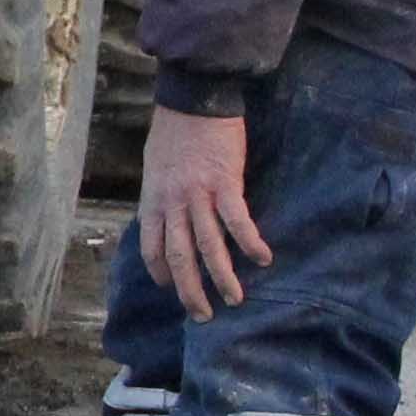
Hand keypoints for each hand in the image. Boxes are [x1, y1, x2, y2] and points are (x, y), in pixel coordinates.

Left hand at [136, 108, 271, 319]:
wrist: (194, 100)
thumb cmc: (174, 131)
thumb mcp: (154, 167)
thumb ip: (160, 196)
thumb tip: (165, 217)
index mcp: (154, 200)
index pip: (152, 248)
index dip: (161, 272)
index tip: (171, 288)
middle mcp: (173, 203)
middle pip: (179, 257)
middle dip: (190, 290)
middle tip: (203, 315)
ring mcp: (199, 195)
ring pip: (208, 246)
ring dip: (222, 277)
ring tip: (235, 299)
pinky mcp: (225, 183)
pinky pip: (237, 221)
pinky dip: (250, 242)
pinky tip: (263, 258)